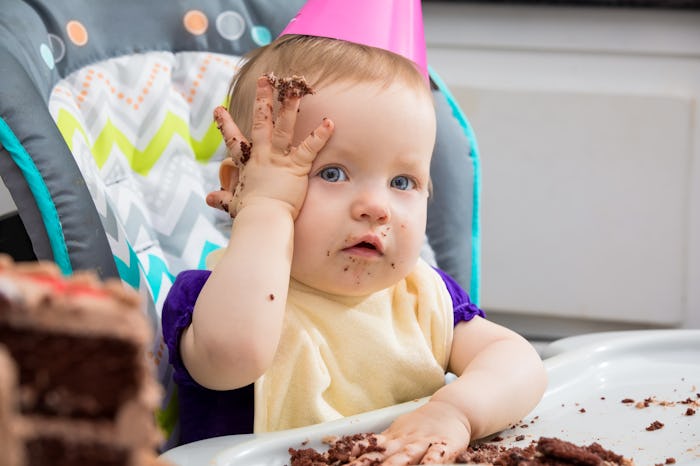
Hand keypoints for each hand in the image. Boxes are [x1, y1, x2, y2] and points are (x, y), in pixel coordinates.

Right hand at [209, 75, 332, 219]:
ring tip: (296, 88)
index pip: (233, 141)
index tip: (218, 109)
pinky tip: (330, 122)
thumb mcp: (233, 203)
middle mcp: (262, 156)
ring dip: (290, 106)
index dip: (225, 125)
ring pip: (284, 127)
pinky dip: (320, 135)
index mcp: (247, 164)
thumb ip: (222, 199)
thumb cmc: (249, 214)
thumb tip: (209, 199)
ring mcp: (279, 159)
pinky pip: (309, 147)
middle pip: (261, 122)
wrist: (262, 219)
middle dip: (263, 100)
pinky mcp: (296, 167)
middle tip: (265, 80)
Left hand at [349, 401, 470, 464]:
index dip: (349, 458)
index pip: (364, 449)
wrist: (451, 409)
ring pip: (405, 457)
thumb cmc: (420, 426)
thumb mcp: (395, 433)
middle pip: (380, 457)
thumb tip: (348, 453)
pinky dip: (429, 464)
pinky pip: (435, 457)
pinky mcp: (443, 446)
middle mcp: (403, 442)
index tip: (331, 463)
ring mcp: (422, 444)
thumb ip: (375, 446)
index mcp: (390, 440)